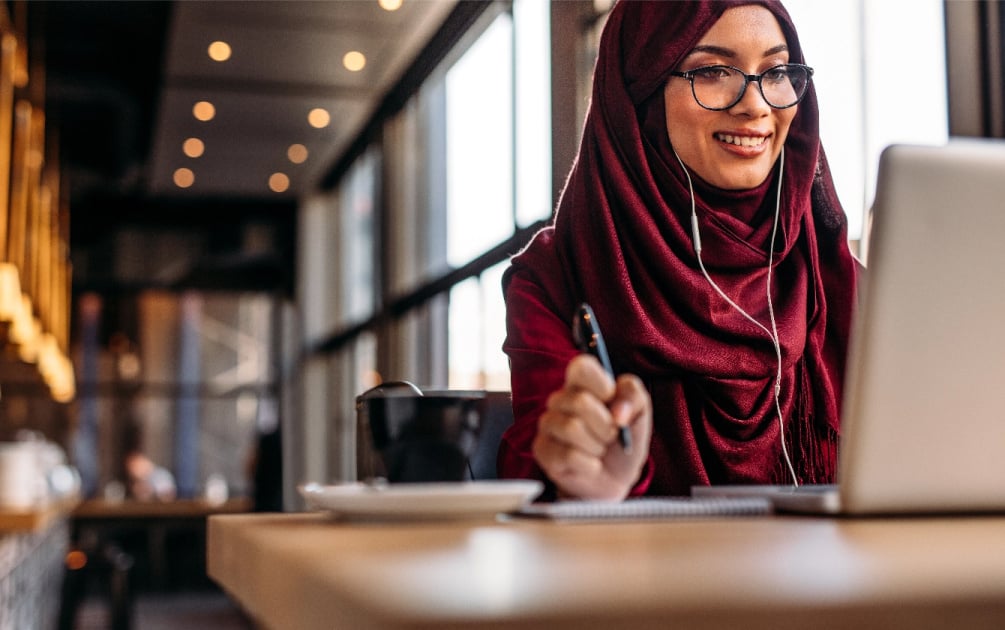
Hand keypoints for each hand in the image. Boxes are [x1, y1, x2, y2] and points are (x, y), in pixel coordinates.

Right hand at [532, 354, 651, 499]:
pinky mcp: (542, 450)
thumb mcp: (640, 413)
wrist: (615, 479)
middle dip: (606, 425)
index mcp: (582, 383)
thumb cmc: (624, 440)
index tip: (612, 400)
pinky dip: (589, 464)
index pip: (580, 366)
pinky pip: (568, 455)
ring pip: (572, 428)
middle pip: (580, 402)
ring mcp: (548, 424)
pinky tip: (589, 464)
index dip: (600, 384)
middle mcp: (560, 400)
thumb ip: (634, 396)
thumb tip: (618, 412)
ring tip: (599, 450)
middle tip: (611, 435)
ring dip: (597, 446)